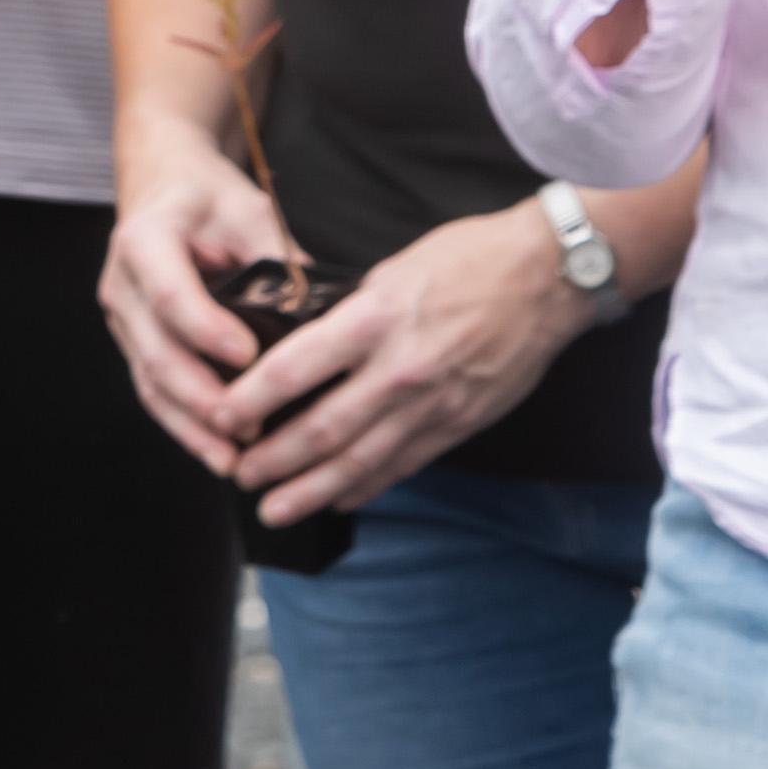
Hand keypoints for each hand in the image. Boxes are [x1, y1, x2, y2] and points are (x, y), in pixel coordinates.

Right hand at [95, 123, 310, 477]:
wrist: (162, 186)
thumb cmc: (208, 197)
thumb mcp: (248, 210)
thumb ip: (278, 258)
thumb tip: (324, 316)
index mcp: (144, 240)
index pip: (170, 294)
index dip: (207, 330)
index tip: (248, 358)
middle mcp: (122, 285)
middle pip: (156, 352)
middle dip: (202, 398)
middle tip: (248, 428)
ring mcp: (122, 319)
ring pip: (149, 383)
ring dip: (190, 425)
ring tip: (232, 459)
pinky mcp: (133, 343)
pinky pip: (153, 390)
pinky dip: (184, 424)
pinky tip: (217, 450)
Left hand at [224, 197, 596, 529]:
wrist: (546, 277)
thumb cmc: (467, 260)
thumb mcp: (391, 271)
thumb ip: (348, 314)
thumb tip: (301, 347)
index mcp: (374, 318)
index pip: (294, 368)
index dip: (250, 400)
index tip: (221, 416)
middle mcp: (400, 368)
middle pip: (322, 429)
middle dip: (273, 461)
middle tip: (239, 476)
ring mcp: (433, 403)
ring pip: (360, 461)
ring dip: (311, 490)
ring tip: (276, 508)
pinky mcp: (459, 423)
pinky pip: (403, 464)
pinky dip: (367, 485)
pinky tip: (337, 499)